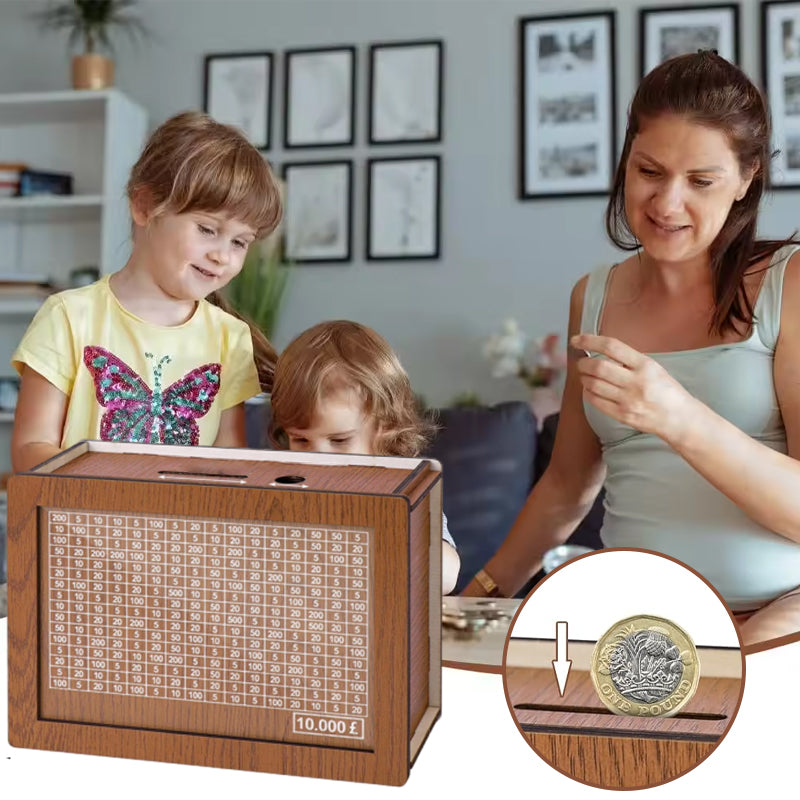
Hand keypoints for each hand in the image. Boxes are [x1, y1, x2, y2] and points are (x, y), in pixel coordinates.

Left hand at [570, 333, 695, 443]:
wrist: (679, 418)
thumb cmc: (666, 390)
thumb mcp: (653, 367)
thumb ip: (629, 360)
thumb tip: (599, 351)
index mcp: (645, 365)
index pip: (611, 346)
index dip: (589, 340)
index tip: (576, 340)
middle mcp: (636, 381)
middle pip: (598, 367)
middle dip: (583, 363)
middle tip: (581, 362)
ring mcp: (628, 400)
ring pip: (593, 384)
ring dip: (583, 378)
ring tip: (585, 376)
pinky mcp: (622, 415)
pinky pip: (595, 401)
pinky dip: (587, 392)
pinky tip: (590, 389)